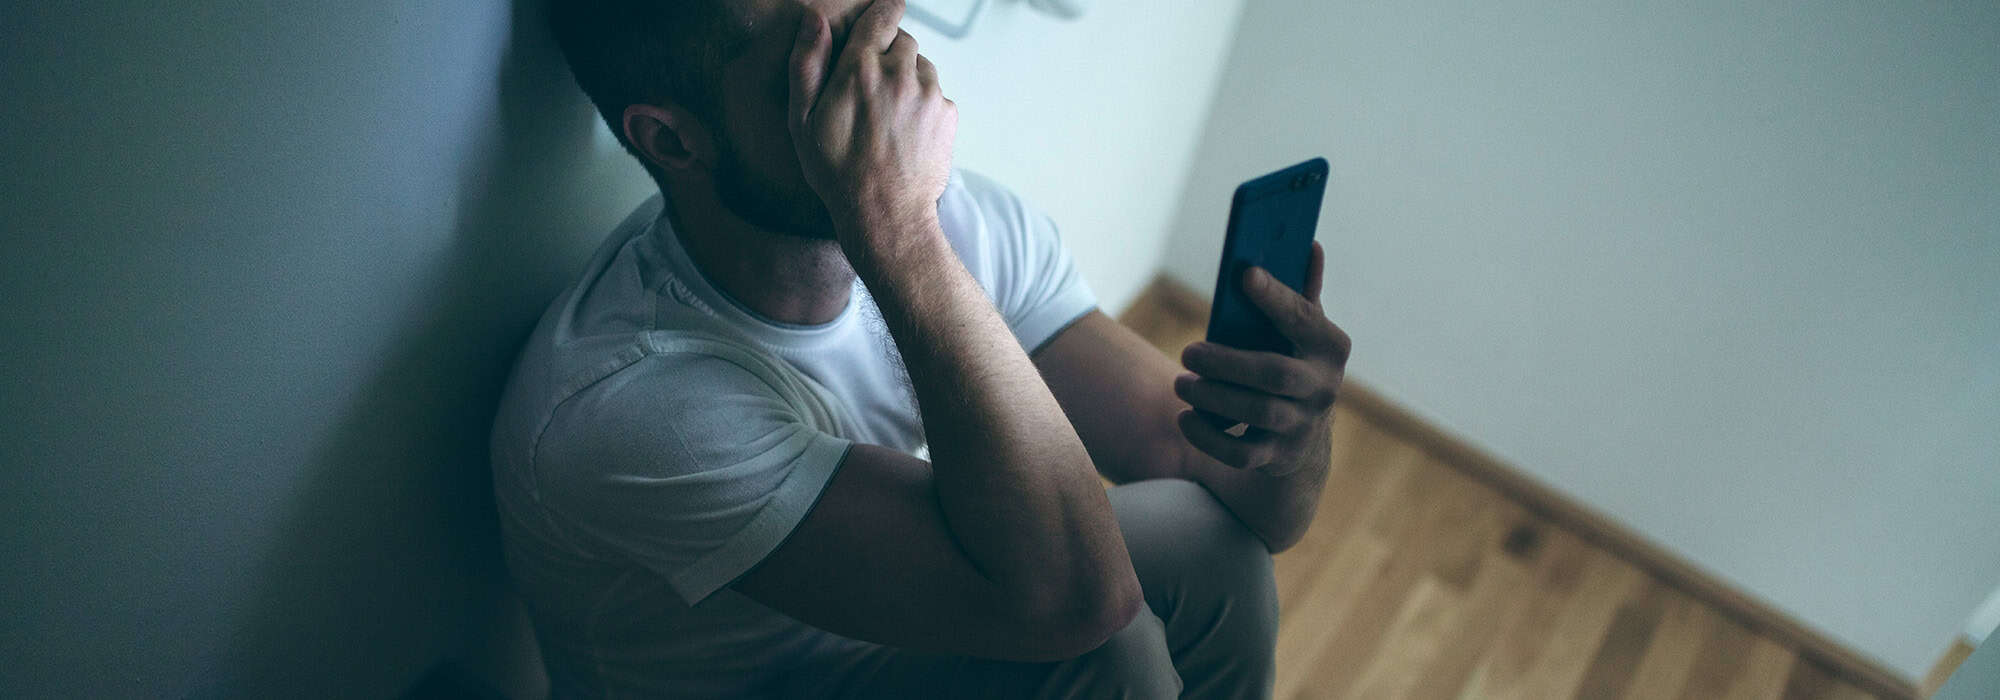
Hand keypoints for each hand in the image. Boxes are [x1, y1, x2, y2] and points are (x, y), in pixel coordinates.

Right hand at [788, 0, 957, 246]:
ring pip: (922, 66)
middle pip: (904, 40)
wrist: (885, 214)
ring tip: (888, 112)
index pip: (882, 16)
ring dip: (908, 77)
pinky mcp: (947, 114)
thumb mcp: (802, 120)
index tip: (884, 11)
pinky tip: (905, 129)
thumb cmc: (836, 171)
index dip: (883, 11)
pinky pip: (936, 93)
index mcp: (860, 69)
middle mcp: (900, 74)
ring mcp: (928, 93)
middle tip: (872, 85)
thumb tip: (815, 20)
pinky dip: (923, 102)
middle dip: (889, 53)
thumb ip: (807, 64)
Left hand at [1173, 242, 1352, 476]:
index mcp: (1331, 347)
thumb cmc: (1293, 364)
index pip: (1304, 319)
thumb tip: (1309, 244)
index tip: (1245, 274)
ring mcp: (1302, 426)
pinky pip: (1242, 454)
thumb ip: (1301, 293)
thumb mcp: (1303, 332)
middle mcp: (1323, 388)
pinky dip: (1209, 438)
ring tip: (1182, 384)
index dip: (1276, 297)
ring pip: (1257, 414)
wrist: (1305, 440)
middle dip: (1228, 363)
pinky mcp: (1278, 458)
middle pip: (1275, 374)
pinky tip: (1186, 418)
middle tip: (1188, 353)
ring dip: (1214, 397)